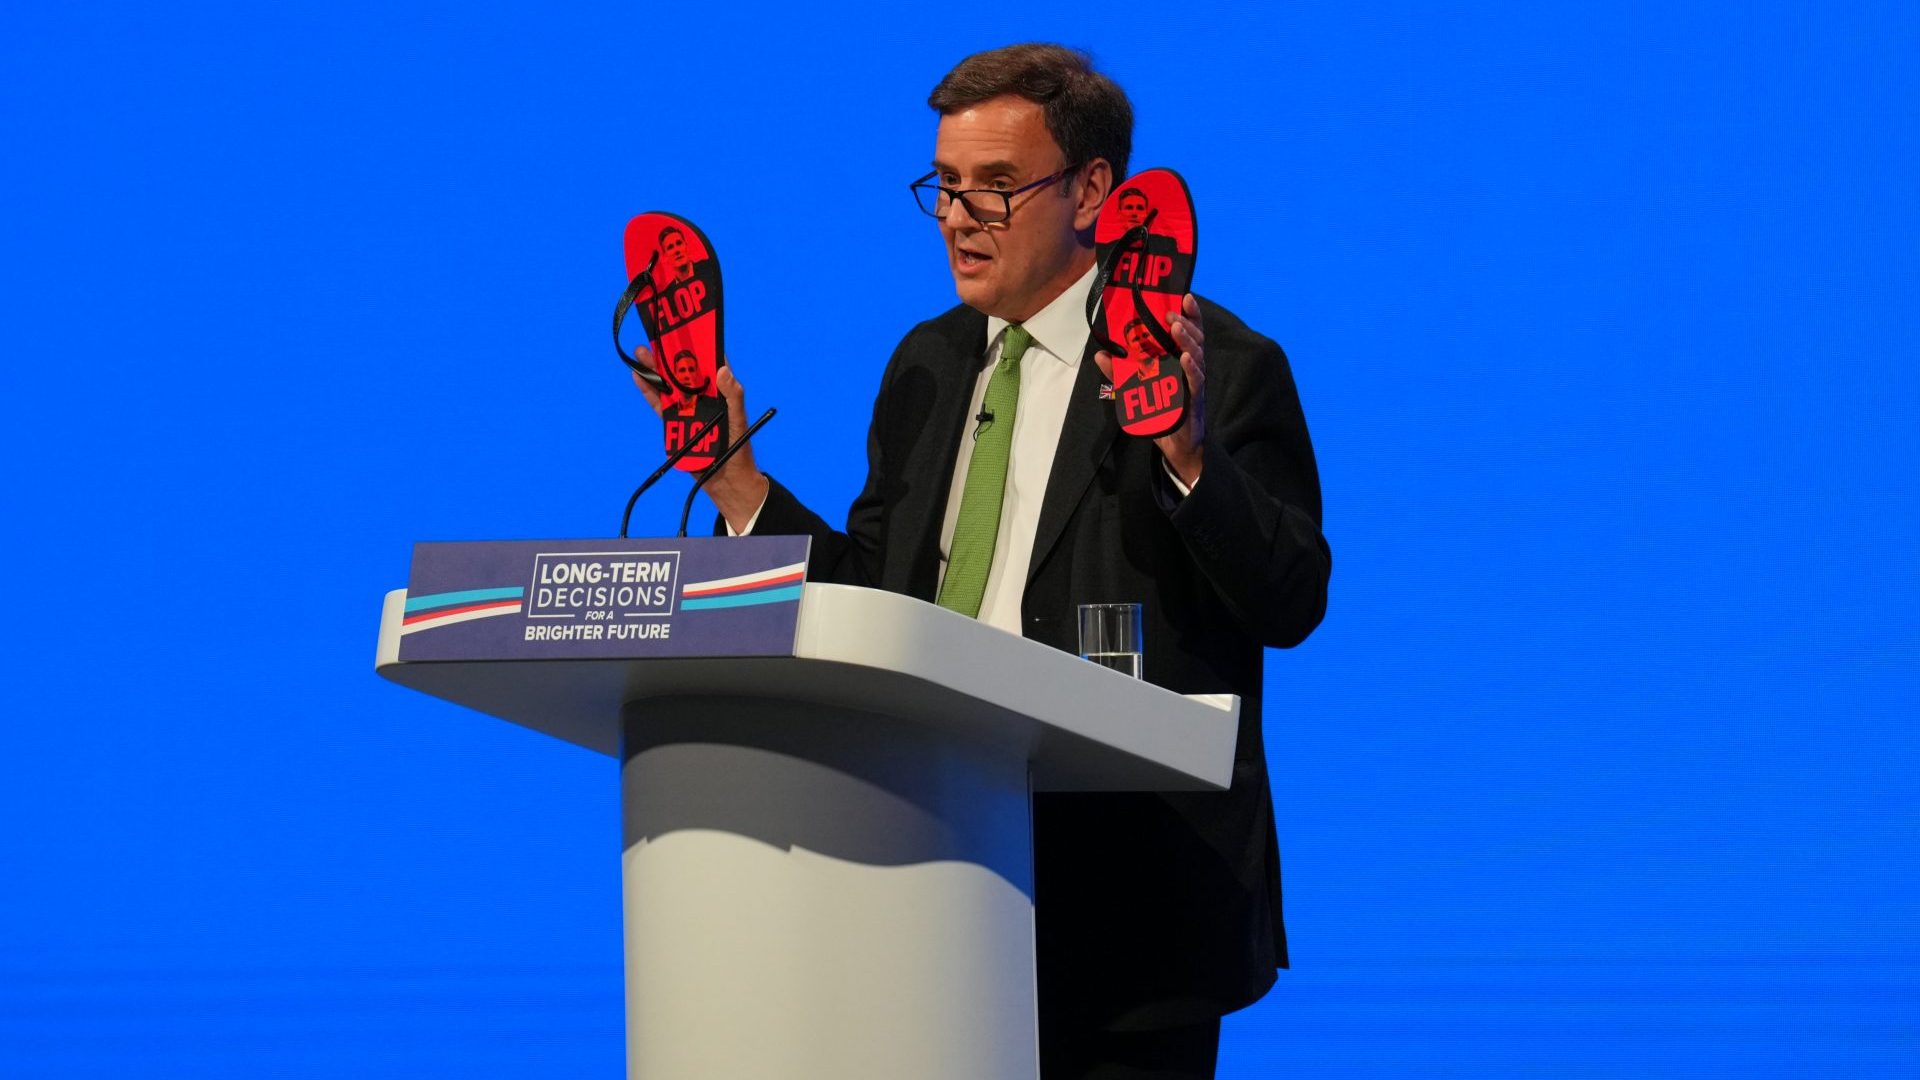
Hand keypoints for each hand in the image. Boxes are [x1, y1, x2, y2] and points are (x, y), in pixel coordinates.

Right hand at [629, 346, 768, 531]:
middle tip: (656, 335)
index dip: (699, 344)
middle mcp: (702, 396)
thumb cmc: (739, 448)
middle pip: (683, 370)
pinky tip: (638, 376)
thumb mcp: (739, 419)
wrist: (725, 480)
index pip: (709, 362)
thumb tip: (723, 370)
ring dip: (655, 368)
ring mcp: (687, 408)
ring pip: (668, 384)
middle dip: (669, 353)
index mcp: (720, 390)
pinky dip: (648, 391)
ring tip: (641, 352)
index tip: (687, 327)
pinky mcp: (674, 423)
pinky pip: (659, 404)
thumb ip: (734, 396)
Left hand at [1093, 293, 1206, 487]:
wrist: (1176, 443)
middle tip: (1171, 312)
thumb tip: (1100, 354)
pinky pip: (1195, 381)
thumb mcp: (1135, 388)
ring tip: (1176, 327)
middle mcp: (1191, 367)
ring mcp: (1195, 382)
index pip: (1189, 331)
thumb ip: (1120, 371)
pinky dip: (1191, 369)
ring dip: (1186, 340)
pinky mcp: (1194, 399)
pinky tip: (1185, 358)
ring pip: (1196, 356)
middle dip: (1185, 322)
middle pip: (1194, 338)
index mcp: (1180, 359)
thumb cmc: (1161, 412)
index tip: (1184, 296)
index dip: (1190, 314)